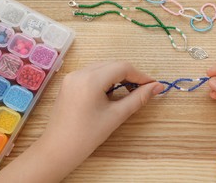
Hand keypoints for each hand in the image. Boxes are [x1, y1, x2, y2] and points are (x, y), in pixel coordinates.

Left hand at [43, 61, 163, 153]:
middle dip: (130, 75)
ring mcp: (72, 76)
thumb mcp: (116, 115)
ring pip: (103, 67)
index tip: (152, 85)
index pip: (123, 67)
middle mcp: (80, 72)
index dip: (140, 75)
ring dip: (118, 76)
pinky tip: (111, 92)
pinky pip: (92, 73)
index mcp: (91, 80)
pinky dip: (106, 78)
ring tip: (129, 92)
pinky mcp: (69, 82)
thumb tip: (157, 87)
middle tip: (143, 89)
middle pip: (113, 64)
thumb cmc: (87, 135)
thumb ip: (138, 98)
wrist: (58, 149)